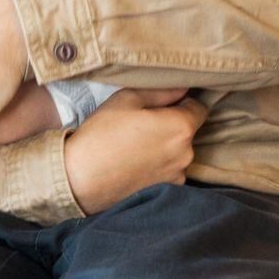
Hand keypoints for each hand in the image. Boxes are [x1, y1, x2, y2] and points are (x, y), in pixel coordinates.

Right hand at [62, 88, 207, 213]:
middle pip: (189, 131)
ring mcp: (178, 176)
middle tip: (143, 124)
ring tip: (137, 145)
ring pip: (179, 152)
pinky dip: (160, 165)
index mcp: (180, 127)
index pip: (199, 108)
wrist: (79, 179)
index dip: (184, 102)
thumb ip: (161, 91)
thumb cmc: (102, 134)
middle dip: (173, 125)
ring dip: (167, 146)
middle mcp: (187, 154)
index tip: (164, 104)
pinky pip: (170, 170)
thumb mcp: (127, 99)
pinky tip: (137, 163)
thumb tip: (184, 87)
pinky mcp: (167, 191)